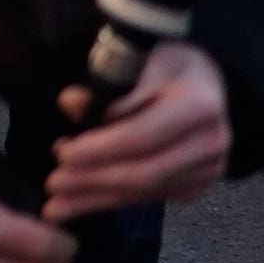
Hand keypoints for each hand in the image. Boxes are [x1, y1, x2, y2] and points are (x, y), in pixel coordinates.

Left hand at [44, 43, 231, 217]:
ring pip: (146, 191)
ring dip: (98, 199)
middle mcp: (211, 143)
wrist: (203, 79)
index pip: (142, 137)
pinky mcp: (199, 184)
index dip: (100, 149)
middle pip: (145, 172)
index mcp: (198, 106)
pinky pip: (152, 197)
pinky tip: (83, 203)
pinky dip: (115, 201)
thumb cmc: (160, 62)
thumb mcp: (134, 56)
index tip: (61, 153)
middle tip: (53, 183)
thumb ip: (105, 82)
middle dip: (94, 180)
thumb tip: (70, 104)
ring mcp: (210, 169)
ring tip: (57, 206)